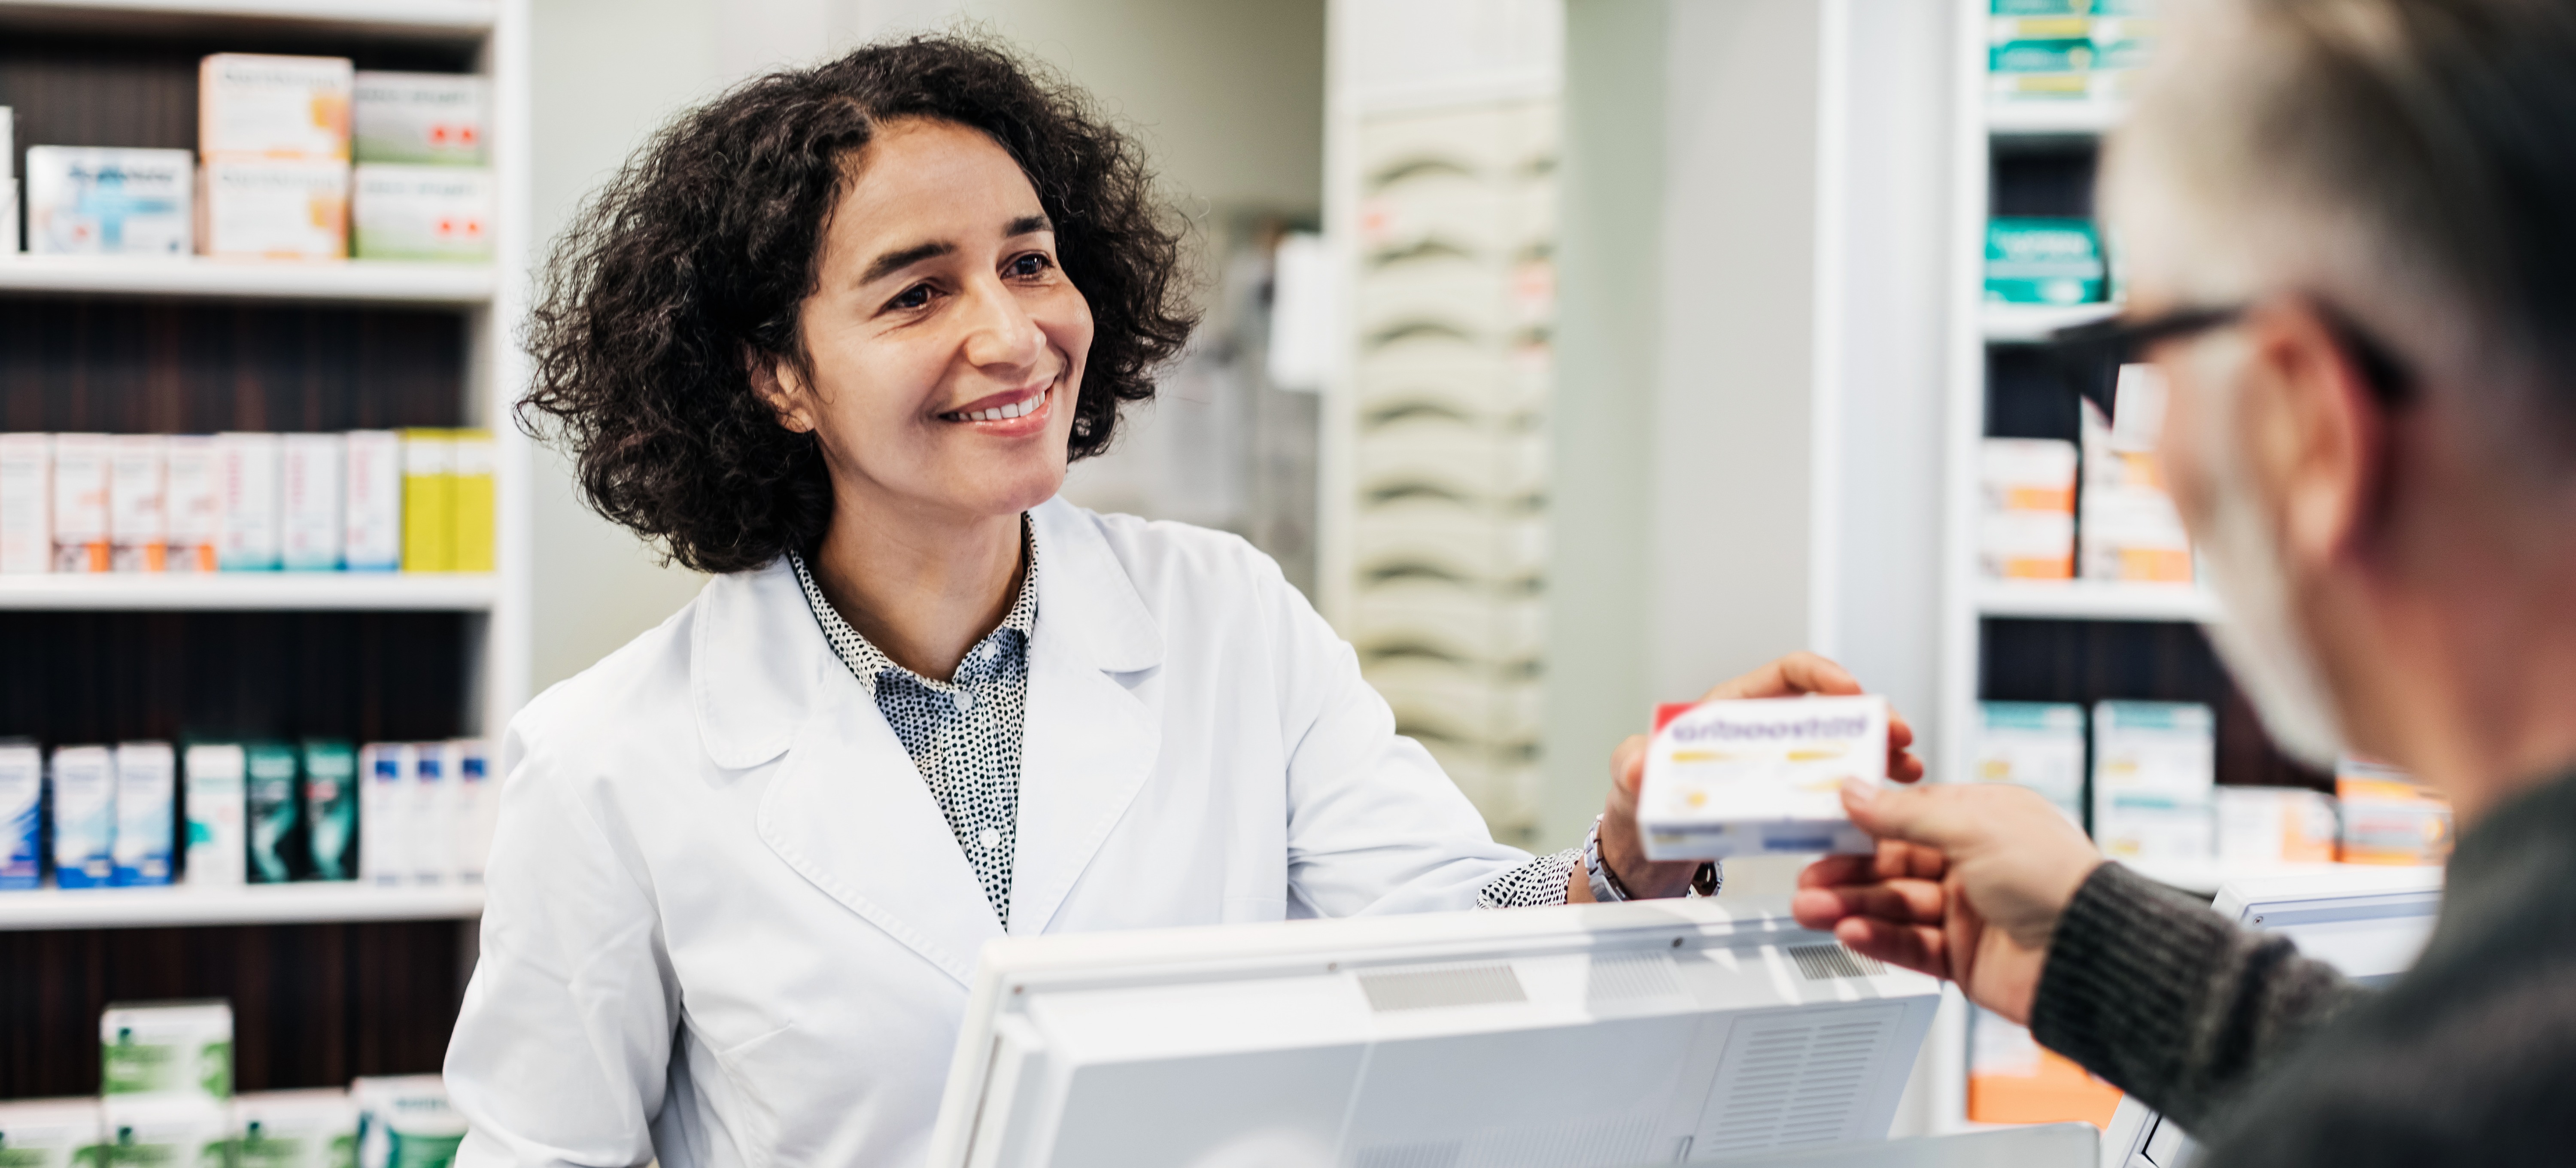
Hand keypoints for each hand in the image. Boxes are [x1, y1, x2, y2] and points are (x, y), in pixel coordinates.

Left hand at [1586, 652, 1926, 900]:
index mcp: (1730, 712)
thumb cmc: (1637, 801)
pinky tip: (1883, 805)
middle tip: (1899, 737)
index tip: (1849, 691)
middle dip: (1869, 718)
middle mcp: (1762, 734)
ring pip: (1839, 748)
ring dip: (1877, 753)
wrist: (1643, 851)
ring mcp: (1778, 767)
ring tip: (1906, 769)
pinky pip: (1830, 788)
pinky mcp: (1786, 801)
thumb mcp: (1631, 778)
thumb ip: (1632, 765)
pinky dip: (1861, 792)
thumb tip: (1638, 763)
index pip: (1786, 675)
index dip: (1822, 676)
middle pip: (1827, 711)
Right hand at [1791, 781, 2102, 1024]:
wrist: (2090, 957)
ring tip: (1811, 910)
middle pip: (1893, 865)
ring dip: (1850, 906)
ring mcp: (1968, 914)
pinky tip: (1848, 931)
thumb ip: (1905, 812)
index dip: (1863, 823)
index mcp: (1984, 821)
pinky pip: (1908, 945)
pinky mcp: (1963, 959)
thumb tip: (1856, 790)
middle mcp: (1975, 865)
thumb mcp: (1974, 825)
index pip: (1907, 817)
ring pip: (1894, 906)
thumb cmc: (2056, 880)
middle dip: (1846, 872)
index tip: (1821, 825)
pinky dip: (1876, 938)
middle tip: (1807, 878)